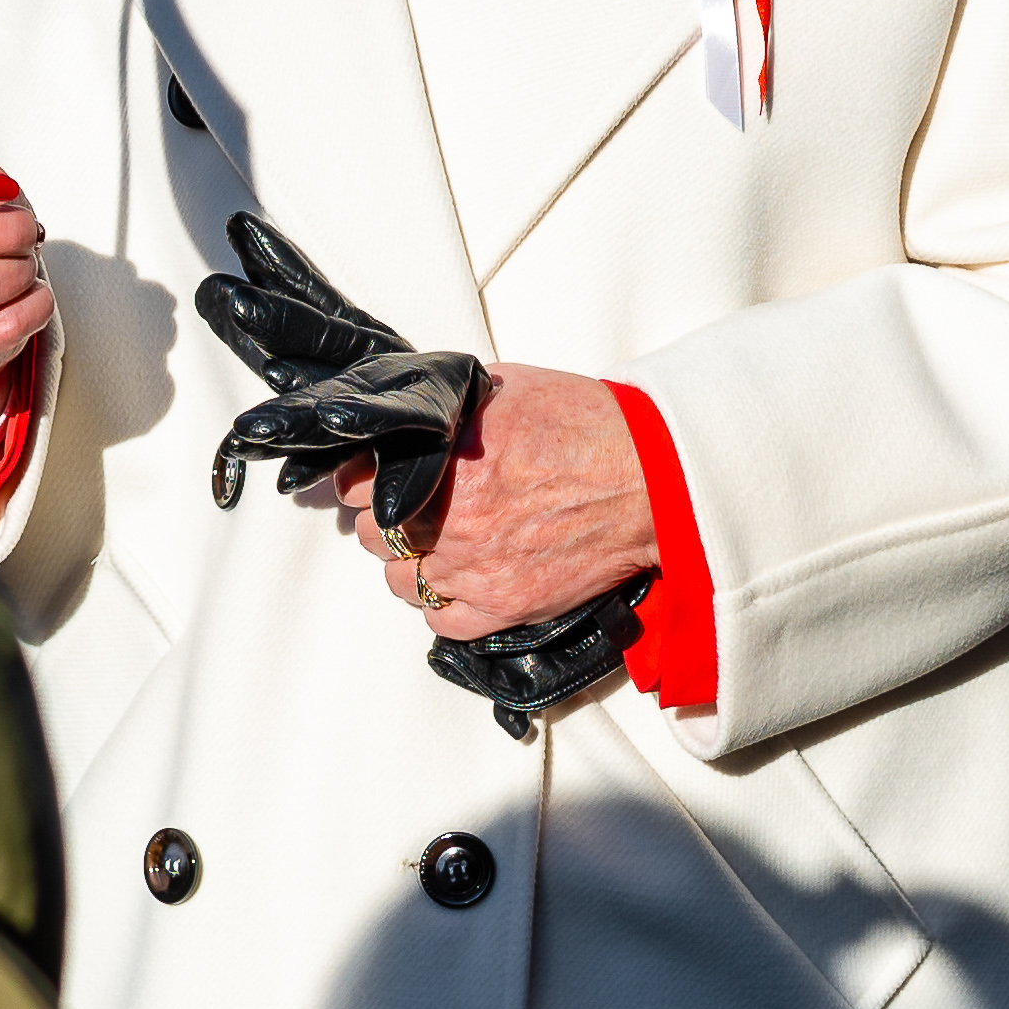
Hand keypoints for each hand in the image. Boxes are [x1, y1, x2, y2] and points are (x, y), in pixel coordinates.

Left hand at [338, 364, 657, 641]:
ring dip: (410, 563)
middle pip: (374, 536)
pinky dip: (442, 603)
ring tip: (435, 544)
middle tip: (409, 507)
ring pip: (401, 582)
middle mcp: (453, 520)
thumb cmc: (588, 426)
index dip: (361, 480)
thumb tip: (409, 416)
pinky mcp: (506, 606)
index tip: (369, 479)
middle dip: (385, 519)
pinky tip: (457, 579)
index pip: (357, 485)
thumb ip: (447, 407)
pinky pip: (443, 621)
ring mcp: (477, 569)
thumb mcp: (503, 387)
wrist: (651, 477)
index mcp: (446, 462)